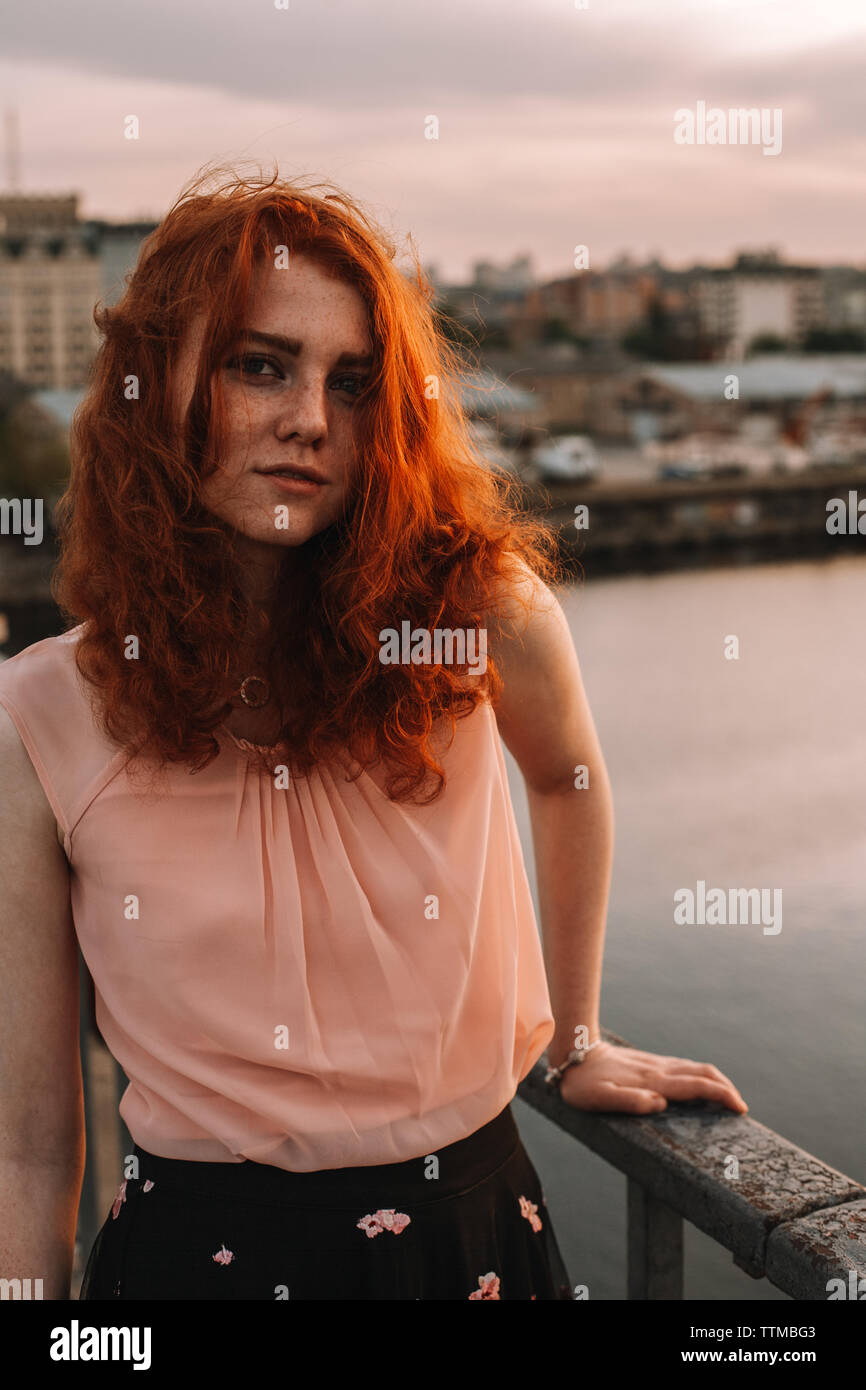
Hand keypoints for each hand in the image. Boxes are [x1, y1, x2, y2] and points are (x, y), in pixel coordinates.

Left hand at [556, 1042, 747, 1114]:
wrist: (573, 1053)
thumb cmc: (583, 1084)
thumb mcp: (599, 1099)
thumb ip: (629, 1101)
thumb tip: (660, 1104)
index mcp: (651, 1082)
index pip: (694, 1087)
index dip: (720, 1095)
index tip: (739, 1108)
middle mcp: (658, 1071)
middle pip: (702, 1074)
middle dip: (725, 1089)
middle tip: (741, 1107)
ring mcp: (656, 1064)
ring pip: (695, 1068)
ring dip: (716, 1081)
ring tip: (729, 1097)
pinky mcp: (650, 1063)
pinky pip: (684, 1067)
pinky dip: (702, 1076)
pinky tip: (702, 1084)